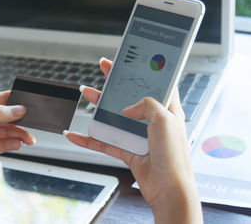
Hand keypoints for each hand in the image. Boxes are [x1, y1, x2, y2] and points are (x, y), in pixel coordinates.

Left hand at [0, 91, 35, 188]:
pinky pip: (6, 143)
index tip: (27, 104)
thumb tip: (16, 109)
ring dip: (20, 134)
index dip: (14, 101)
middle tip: (32, 123)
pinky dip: (14, 143)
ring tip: (29, 139)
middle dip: (20, 120)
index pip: (0, 99)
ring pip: (9, 130)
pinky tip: (18, 144)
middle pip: (7, 116)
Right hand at [64, 58, 201, 223]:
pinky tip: (76, 135)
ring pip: (114, 117)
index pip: (154, 84)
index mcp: (167, 110)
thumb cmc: (174, 157)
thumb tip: (127, 108)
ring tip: (86, 93)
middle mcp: (153, 122)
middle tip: (104, 68)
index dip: (142, 70)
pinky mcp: (128, 152)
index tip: (129, 60)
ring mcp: (139, 137)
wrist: (169, 190)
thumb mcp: (164, 120)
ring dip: (98, 107)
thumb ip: (146, 105)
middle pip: (129, 97)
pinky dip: (89, 140)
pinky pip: (105, 143)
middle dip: (115, 82)